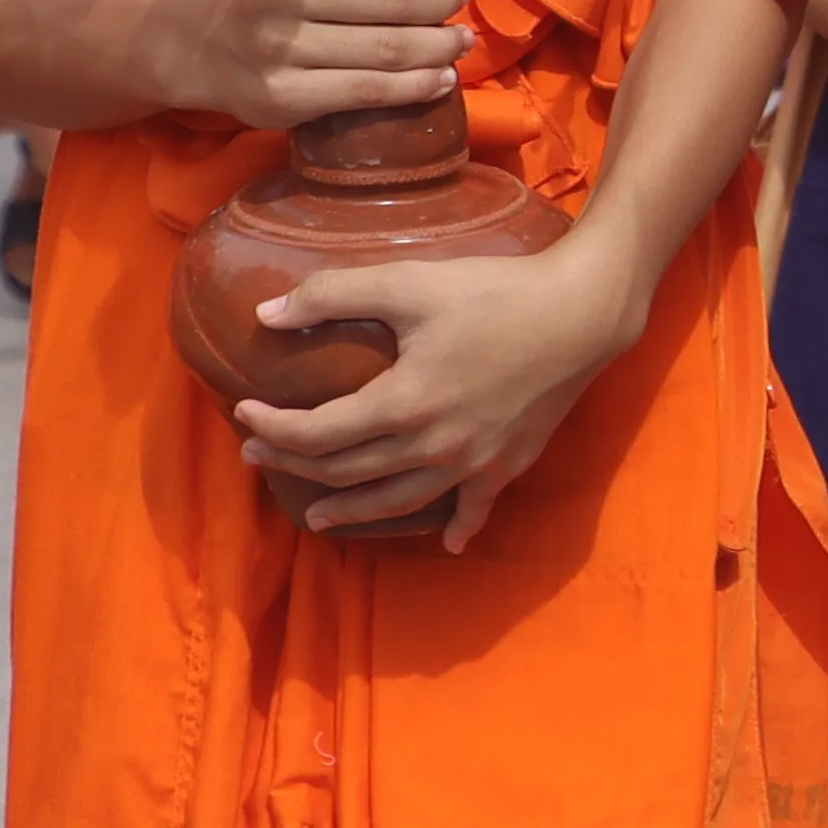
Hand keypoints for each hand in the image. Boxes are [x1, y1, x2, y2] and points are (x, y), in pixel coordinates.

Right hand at [155, 0, 470, 131]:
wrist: (199, 43)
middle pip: (385, 2)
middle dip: (437, 1)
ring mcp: (279, 52)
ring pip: (385, 50)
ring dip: (438, 45)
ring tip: (461, 39)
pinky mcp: (285, 97)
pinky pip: (369, 92)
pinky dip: (416, 86)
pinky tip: (441, 77)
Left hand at [229, 229, 647, 544]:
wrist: (583, 312)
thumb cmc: (496, 292)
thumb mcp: (409, 282)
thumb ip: (333, 294)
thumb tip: (266, 316)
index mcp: (402, 403)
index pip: (316, 433)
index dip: (271, 427)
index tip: (243, 413)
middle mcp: (431, 446)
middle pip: (346, 471)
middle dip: (293, 465)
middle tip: (258, 455)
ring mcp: (472, 462)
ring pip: (396, 501)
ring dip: (350, 510)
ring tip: (316, 516)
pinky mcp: (507, 463)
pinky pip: (475, 507)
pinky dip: (459, 528)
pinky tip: (450, 545)